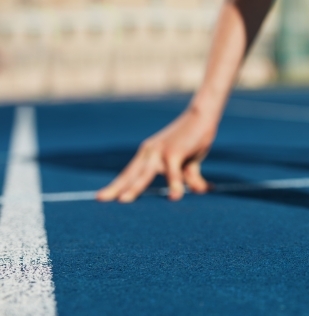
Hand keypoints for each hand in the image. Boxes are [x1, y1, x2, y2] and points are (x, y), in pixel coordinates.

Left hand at [97, 106, 217, 202]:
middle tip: (99, 198)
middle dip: (116, 187)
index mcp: (149, 153)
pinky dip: (174, 184)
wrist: (202, 115)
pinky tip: (175, 197)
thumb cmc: (194, 138)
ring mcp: (160, 151)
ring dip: (134, 187)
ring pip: (145, 174)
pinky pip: (173, 172)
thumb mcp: (189, 161)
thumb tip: (200, 191)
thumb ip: (189, 177)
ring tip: (124, 200)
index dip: (117, 185)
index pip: (130, 172)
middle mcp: (150, 152)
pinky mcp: (175, 152)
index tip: (102, 196)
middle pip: (130, 174)